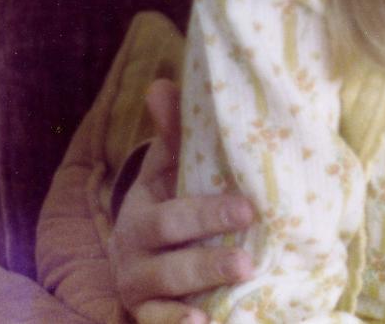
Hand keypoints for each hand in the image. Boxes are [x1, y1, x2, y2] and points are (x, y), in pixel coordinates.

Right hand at [109, 79, 255, 323]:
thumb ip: (173, 132)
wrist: (144, 252)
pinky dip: (177, 323)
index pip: (173, 214)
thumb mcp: (168, 168)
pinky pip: (156, 323)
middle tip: (249, 258)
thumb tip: (161, 84)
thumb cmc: (170, 199)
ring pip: (167, 291)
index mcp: (143, 211)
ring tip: (239, 283)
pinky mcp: (145, 314)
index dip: (209, 212)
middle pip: (172, 258)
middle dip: (209, 256)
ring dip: (202, 287)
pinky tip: (206, 322)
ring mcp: (138, 288)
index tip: (250, 208)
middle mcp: (134, 251)